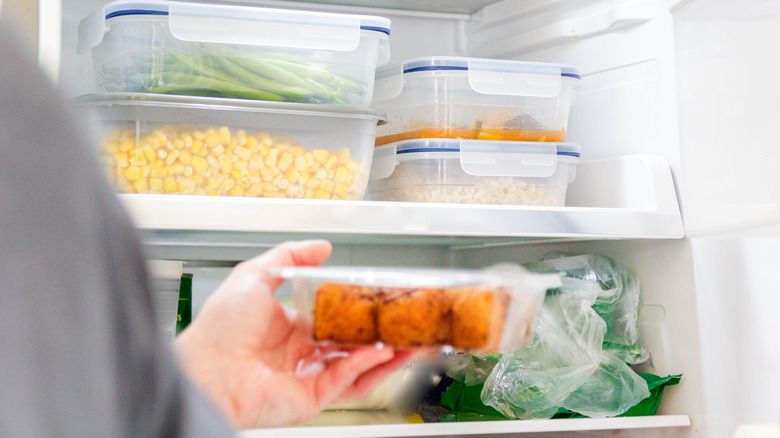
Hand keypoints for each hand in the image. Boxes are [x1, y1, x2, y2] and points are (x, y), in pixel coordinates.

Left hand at [173, 240, 423, 428]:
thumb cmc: (218, 330)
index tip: (384, 301)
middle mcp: (301, 353)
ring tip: (413, 341)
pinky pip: (347, 381)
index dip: (361, 311)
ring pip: (358, 367)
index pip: (336, 319)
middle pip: (353, 345)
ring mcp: (308, 377)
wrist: (206, 370)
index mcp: (289, 327)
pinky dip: (366, 366)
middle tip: (409, 324)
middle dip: (384, 335)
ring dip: (387, 355)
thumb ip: (289, 256)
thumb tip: (321, 247)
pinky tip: (383, 350)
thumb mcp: (254, 275)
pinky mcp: (311, 398)